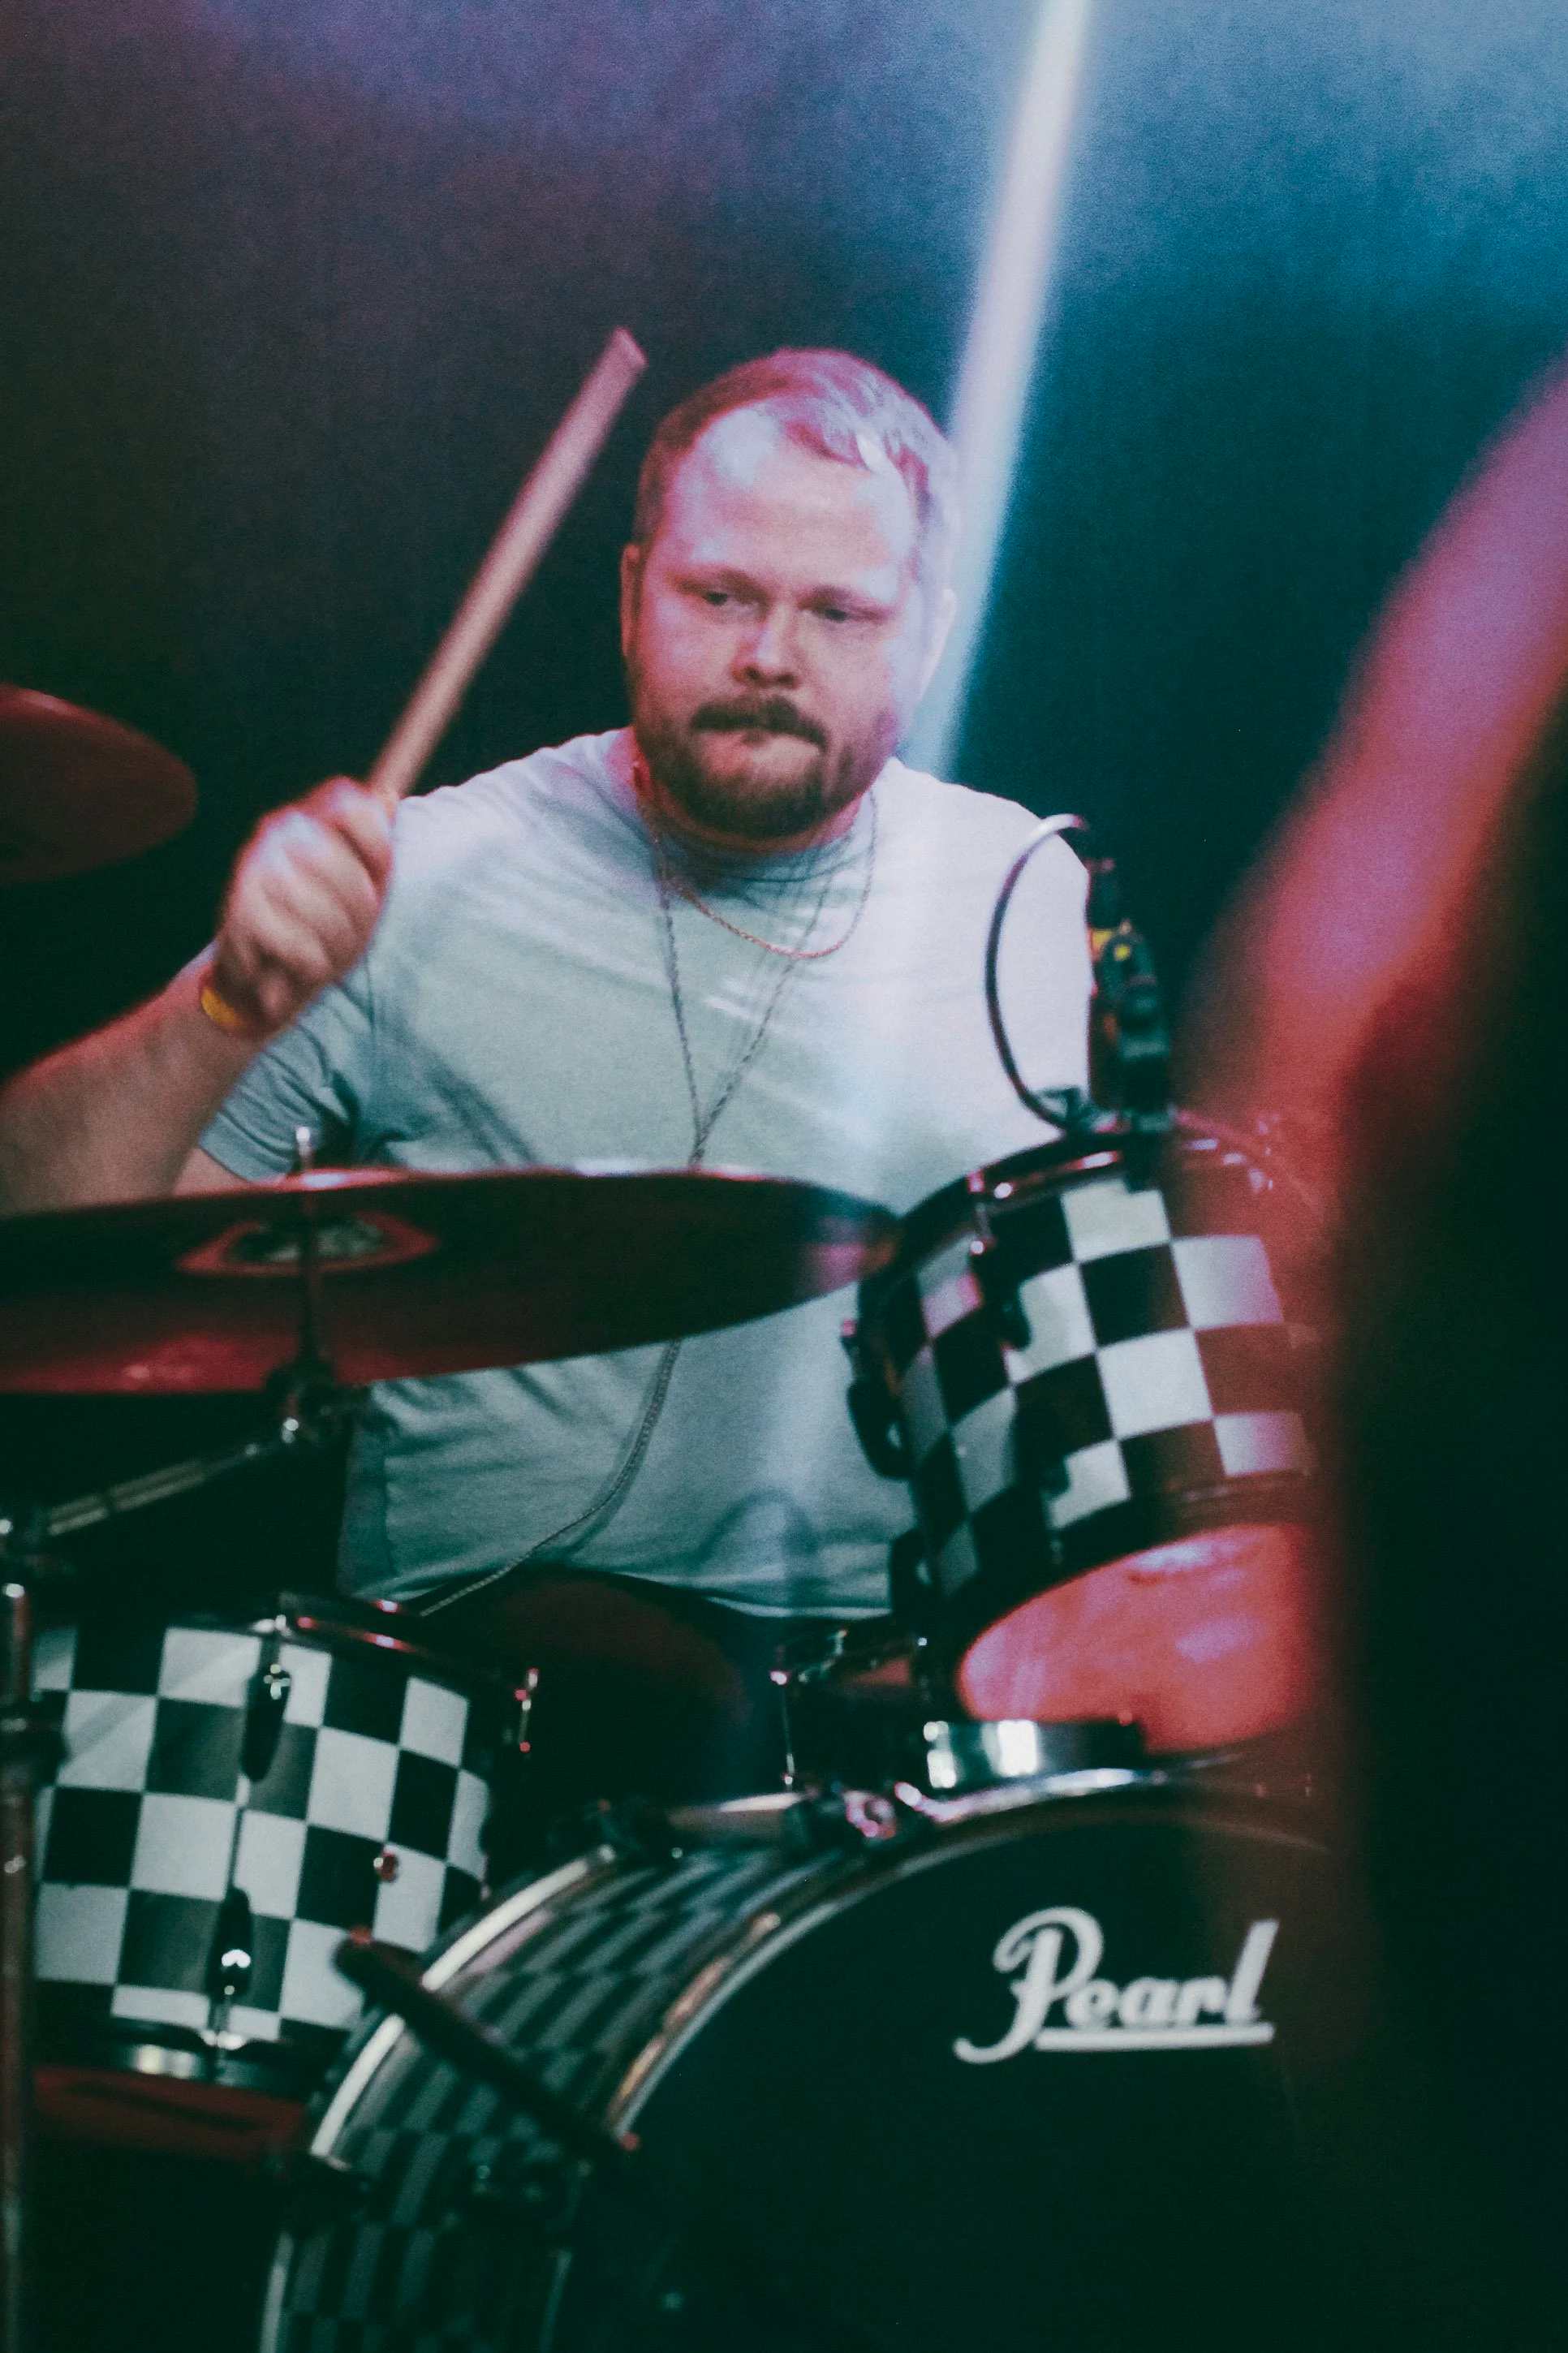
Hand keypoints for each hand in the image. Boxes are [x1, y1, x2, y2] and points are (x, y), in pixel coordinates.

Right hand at [209, 779, 392, 1036]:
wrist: (257, 977)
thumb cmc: (318, 926)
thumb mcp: (356, 886)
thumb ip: (374, 846)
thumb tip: (391, 797)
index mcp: (311, 818)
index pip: (354, 807)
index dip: (377, 847)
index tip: (377, 883)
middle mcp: (280, 832)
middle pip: (347, 871)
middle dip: (361, 917)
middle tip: (352, 938)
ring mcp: (256, 866)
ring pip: (323, 913)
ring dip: (336, 947)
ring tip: (325, 955)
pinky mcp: (241, 909)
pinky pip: (299, 945)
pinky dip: (310, 964)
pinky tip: (300, 964)